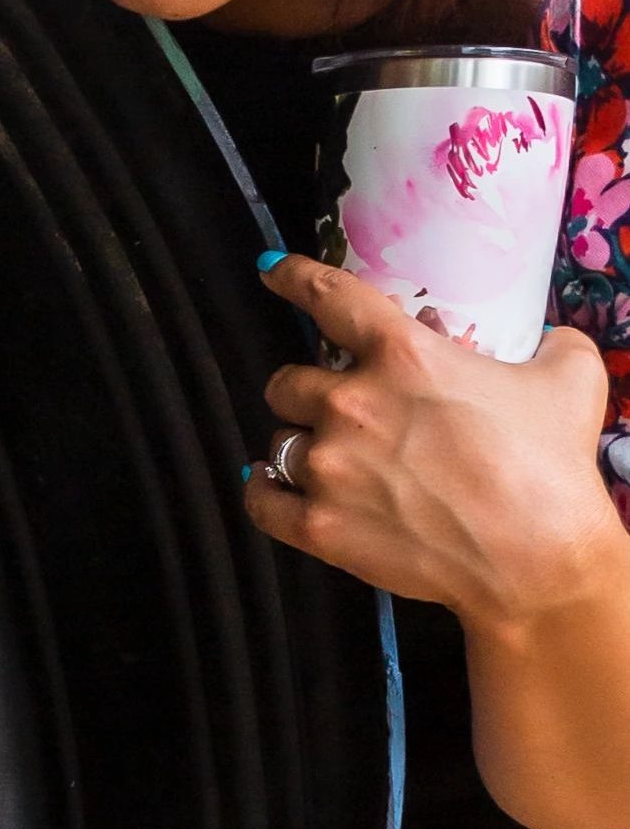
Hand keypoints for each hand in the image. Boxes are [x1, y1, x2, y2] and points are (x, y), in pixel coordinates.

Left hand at [244, 258, 622, 625]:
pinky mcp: (316, 524)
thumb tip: (546, 342)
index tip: (272, 272)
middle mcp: (351, 404)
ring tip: (338, 461)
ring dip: (301, 444)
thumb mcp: (569, 378)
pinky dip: (263, 490)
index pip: (331, 298)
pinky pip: (259, 498)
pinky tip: (275, 487)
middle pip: (287, 382)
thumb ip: (549, 344)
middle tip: (341, 409)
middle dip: (308, 391)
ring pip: (279, 440)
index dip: (295, 278)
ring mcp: (327, 467)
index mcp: (404, 355)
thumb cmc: (551, 465)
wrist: (535, 556)